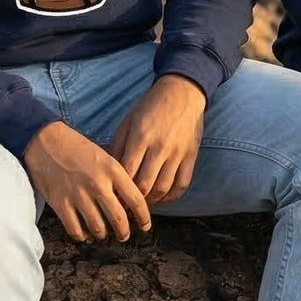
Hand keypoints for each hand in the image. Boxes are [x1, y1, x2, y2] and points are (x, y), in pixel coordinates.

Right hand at [23, 120, 150, 242]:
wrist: (46, 140)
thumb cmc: (77, 147)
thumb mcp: (104, 155)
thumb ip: (117, 176)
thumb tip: (131, 199)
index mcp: (113, 170)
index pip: (136, 199)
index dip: (144, 217)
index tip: (146, 226)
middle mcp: (98, 185)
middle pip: (119, 219)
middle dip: (124, 232)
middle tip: (124, 236)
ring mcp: (79, 196)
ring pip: (98, 228)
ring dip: (103, 235)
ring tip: (104, 234)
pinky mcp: (60, 204)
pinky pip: (76, 230)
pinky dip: (82, 236)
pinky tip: (85, 234)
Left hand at [111, 74, 207, 202]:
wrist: (183, 92)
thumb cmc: (150, 106)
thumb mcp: (128, 121)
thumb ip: (118, 147)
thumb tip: (108, 173)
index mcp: (141, 136)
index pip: (128, 173)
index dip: (119, 190)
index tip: (112, 199)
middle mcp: (160, 147)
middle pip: (145, 185)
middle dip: (132, 200)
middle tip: (125, 208)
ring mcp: (178, 153)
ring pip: (163, 189)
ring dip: (151, 201)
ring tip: (141, 204)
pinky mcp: (191, 156)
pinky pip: (182, 184)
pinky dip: (171, 197)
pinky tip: (161, 198)